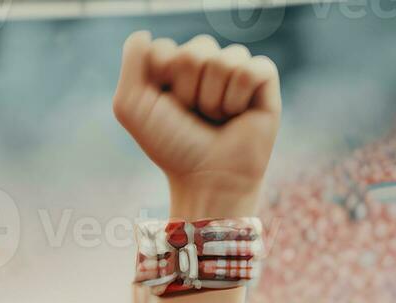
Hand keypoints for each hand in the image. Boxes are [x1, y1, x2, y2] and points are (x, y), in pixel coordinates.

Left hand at [111, 32, 280, 215]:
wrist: (206, 177)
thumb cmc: (171, 145)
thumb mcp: (133, 107)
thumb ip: (131, 64)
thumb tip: (144, 33)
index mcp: (173, 66)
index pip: (163, 49)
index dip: (161, 82)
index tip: (165, 107)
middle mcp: (205, 63)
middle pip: (194, 51)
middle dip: (188, 91)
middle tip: (193, 115)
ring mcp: (234, 68)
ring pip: (223, 60)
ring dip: (213, 99)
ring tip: (215, 118)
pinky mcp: (263, 78)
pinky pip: (250, 69)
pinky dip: (237, 99)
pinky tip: (237, 114)